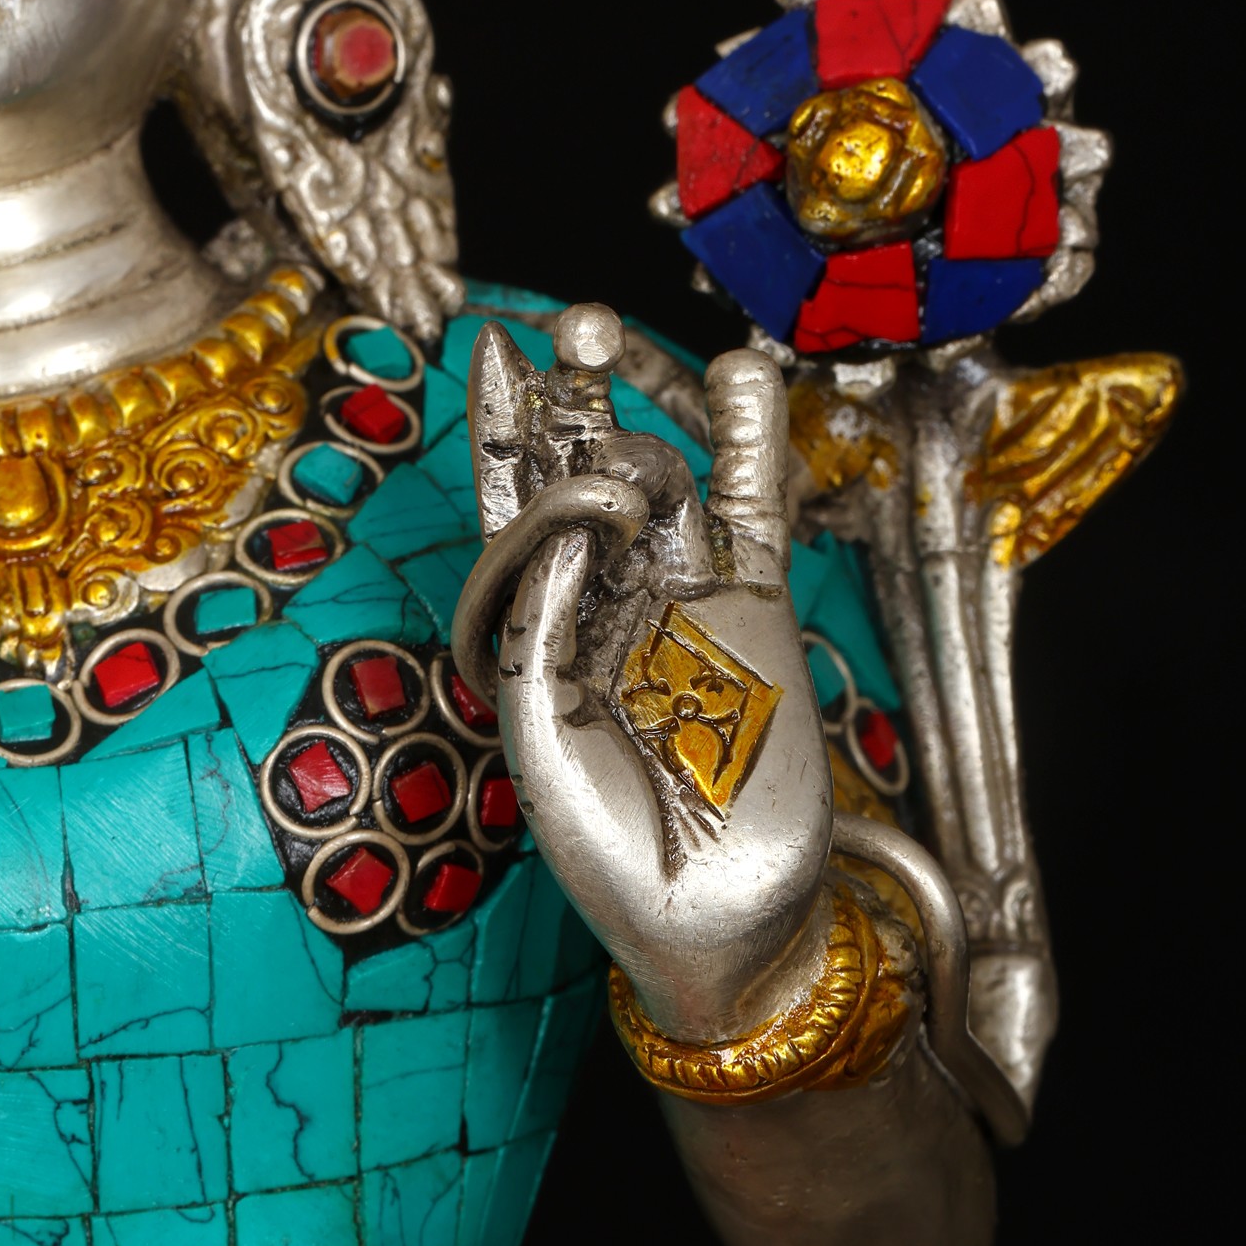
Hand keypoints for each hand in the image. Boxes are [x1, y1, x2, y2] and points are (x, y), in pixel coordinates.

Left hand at [452, 307, 832, 1045]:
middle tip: (570, 327)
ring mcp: (686, 600)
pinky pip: (755, 514)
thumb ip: (549, 627)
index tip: (486, 342)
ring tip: (622, 337)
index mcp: (541, 627)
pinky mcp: (759, 614)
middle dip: (572, 400)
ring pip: (667, 478)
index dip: (501, 427)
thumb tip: (564, 519)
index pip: (514, 506)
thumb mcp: (548, 741)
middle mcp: (609, 599)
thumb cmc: (609, 851)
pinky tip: (739, 378)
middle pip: (588, 474)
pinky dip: (751, 447)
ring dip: (644, 407)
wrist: (715, 918)